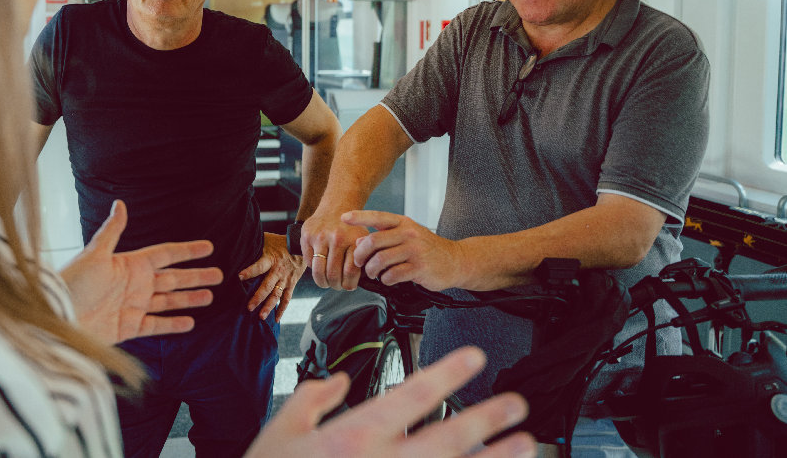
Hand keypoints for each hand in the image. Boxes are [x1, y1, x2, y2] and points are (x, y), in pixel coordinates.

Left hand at [60, 200, 222, 343]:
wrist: (58, 318)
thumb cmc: (73, 283)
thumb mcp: (95, 254)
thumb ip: (112, 231)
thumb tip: (120, 204)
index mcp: (129, 264)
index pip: (165, 254)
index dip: (187, 251)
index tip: (208, 247)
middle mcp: (134, 285)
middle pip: (172, 278)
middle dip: (195, 276)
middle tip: (219, 274)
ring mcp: (132, 306)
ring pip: (168, 301)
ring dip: (189, 299)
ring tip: (210, 296)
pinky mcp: (128, 328)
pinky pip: (156, 325)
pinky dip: (173, 324)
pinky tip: (190, 322)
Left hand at [238, 232, 304, 321]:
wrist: (301, 246)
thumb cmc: (279, 242)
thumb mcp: (267, 240)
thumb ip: (254, 244)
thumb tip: (236, 244)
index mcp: (271, 258)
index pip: (259, 266)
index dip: (250, 271)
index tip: (239, 277)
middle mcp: (278, 271)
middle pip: (267, 286)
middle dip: (258, 297)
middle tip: (249, 307)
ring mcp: (286, 279)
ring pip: (277, 295)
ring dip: (269, 306)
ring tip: (261, 316)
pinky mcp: (291, 284)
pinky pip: (287, 299)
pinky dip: (282, 309)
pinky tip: (276, 319)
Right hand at [244, 346, 535, 457]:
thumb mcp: (279, 432)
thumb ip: (312, 399)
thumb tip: (339, 380)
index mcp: (353, 435)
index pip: (411, 395)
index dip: (447, 372)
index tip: (474, 357)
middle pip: (448, 437)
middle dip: (487, 418)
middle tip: (517, 405)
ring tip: (524, 447)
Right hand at [301, 210, 368, 290]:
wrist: (337, 205)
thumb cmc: (351, 228)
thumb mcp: (363, 240)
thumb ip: (362, 258)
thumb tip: (360, 282)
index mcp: (353, 240)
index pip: (350, 272)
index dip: (349, 284)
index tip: (348, 286)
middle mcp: (337, 238)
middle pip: (333, 274)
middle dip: (335, 285)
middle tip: (337, 286)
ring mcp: (320, 236)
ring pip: (318, 271)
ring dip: (322, 282)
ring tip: (326, 282)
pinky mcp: (307, 235)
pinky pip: (308, 262)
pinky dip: (314, 268)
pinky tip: (320, 266)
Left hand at [345, 210, 463, 290]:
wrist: (455, 260)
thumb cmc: (428, 248)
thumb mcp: (407, 235)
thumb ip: (385, 237)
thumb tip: (360, 241)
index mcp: (404, 223)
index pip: (377, 216)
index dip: (359, 216)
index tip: (343, 218)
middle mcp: (409, 234)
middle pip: (373, 241)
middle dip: (360, 254)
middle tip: (359, 262)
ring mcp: (415, 250)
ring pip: (380, 260)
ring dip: (372, 270)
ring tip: (374, 273)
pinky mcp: (419, 268)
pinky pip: (393, 275)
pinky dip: (386, 279)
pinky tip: (388, 279)